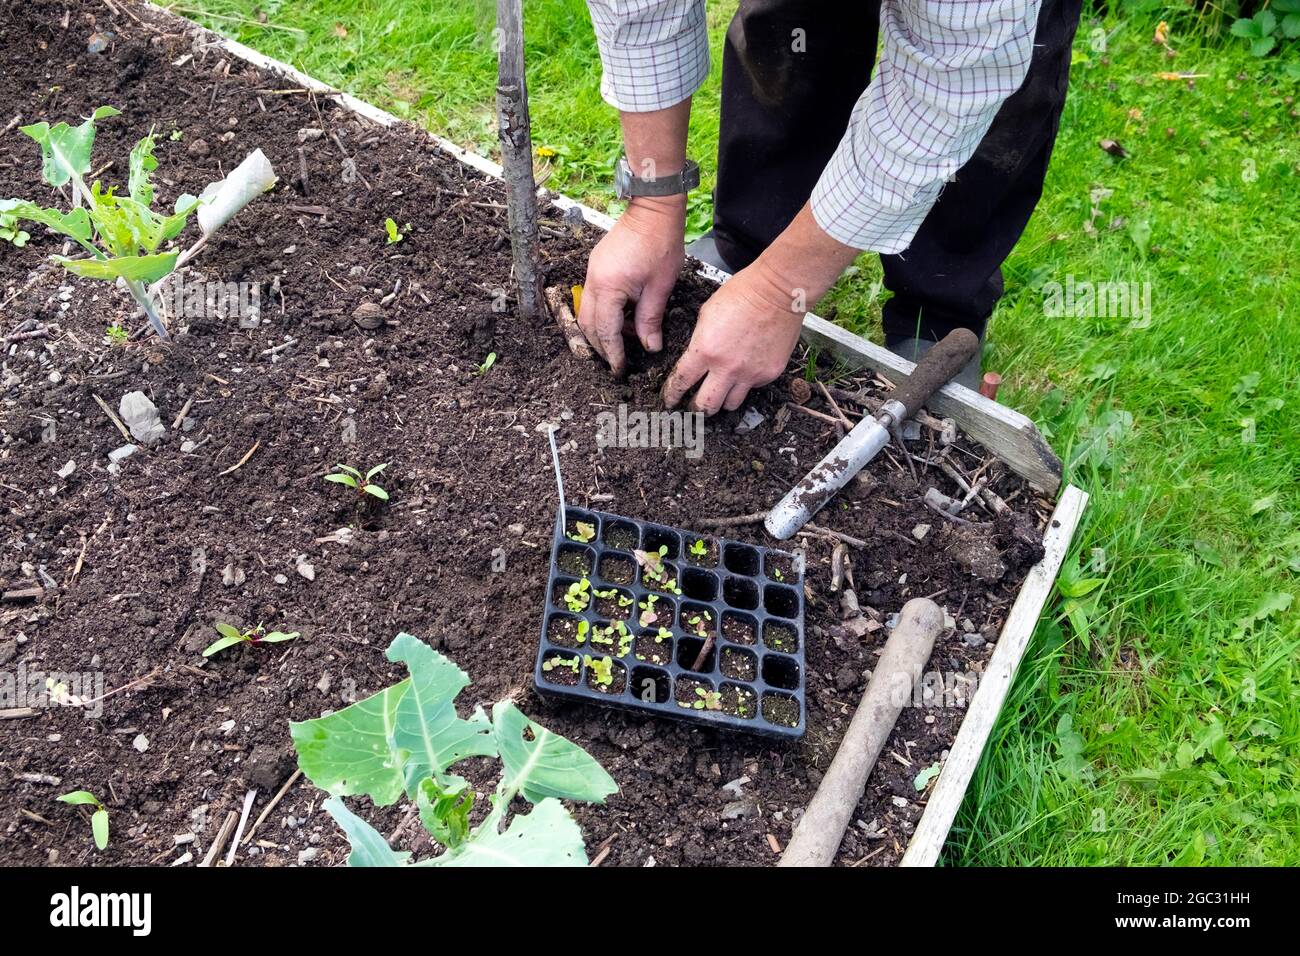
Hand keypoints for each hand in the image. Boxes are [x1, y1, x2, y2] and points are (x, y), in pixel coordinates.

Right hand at [576, 195, 684, 376]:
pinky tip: (624, 319)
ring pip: (587, 312)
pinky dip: (604, 314)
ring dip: (601, 331)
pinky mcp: (596, 266)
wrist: (653, 210)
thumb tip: (650, 348)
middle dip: (601, 346)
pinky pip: (593, 298)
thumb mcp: (660, 287)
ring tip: (624, 342)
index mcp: (608, 287)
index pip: (605, 330)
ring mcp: (591, 272)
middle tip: (618, 361)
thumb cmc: (661, 243)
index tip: (620, 369)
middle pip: (587, 324)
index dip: (613, 353)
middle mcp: (593, 281)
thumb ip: (651, 319)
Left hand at [661, 201, 860, 413]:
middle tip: (694, 407)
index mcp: (705, 350)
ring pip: (730, 404)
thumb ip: (700, 340)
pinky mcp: (769, 373)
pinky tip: (746, 371)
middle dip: (696, 409)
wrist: (778, 292)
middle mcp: (727, 368)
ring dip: (722, 401)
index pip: (681, 383)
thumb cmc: (743, 293)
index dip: (672, 395)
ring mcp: (750, 373)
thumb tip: (697, 355)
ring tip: (720, 394)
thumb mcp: (707, 313)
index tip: (670, 401)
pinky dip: (746, 384)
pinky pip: (753, 388)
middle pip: (705, 405)